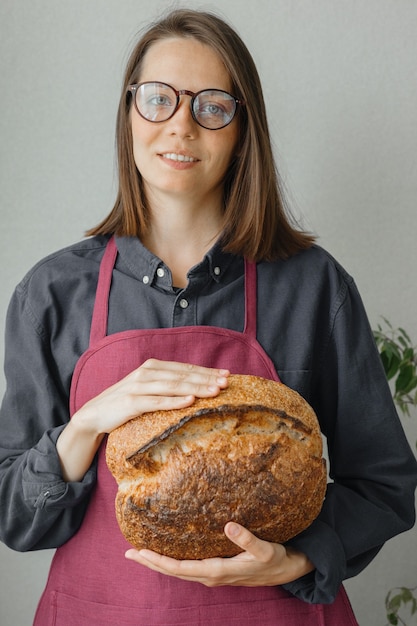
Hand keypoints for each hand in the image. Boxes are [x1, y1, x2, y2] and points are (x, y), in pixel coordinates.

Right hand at [73, 358, 229, 435]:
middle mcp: (147, 372)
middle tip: (227, 383)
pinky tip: (190, 401)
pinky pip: (157, 402)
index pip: (185, 368)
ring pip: (173, 386)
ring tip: (215, 391)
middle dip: (206, 378)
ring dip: (196, 388)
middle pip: (182, 375)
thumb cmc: (126, 402)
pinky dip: (175, 401)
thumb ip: (167, 384)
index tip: (226, 375)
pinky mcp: (132, 402)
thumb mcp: (148, 389)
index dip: (206, 371)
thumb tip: (196, 387)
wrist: (95, 414)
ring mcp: (139, 386)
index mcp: (153, 367)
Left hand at [125, 522, 313, 586]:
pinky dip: (171, 563)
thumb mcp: (265, 549)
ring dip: (158, 563)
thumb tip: (228, 525)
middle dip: (151, 563)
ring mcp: (212, 575)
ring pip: (178, 572)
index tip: (141, 552)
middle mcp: (210, 577)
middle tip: (128, 553)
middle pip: (173, 572)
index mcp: (217, 571)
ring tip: (140, 553)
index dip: (159, 561)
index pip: (180, 568)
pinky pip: (186, 569)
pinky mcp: (215, 571)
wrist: (286, 571)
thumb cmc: (275, 559)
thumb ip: (247, 539)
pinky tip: (166, 554)